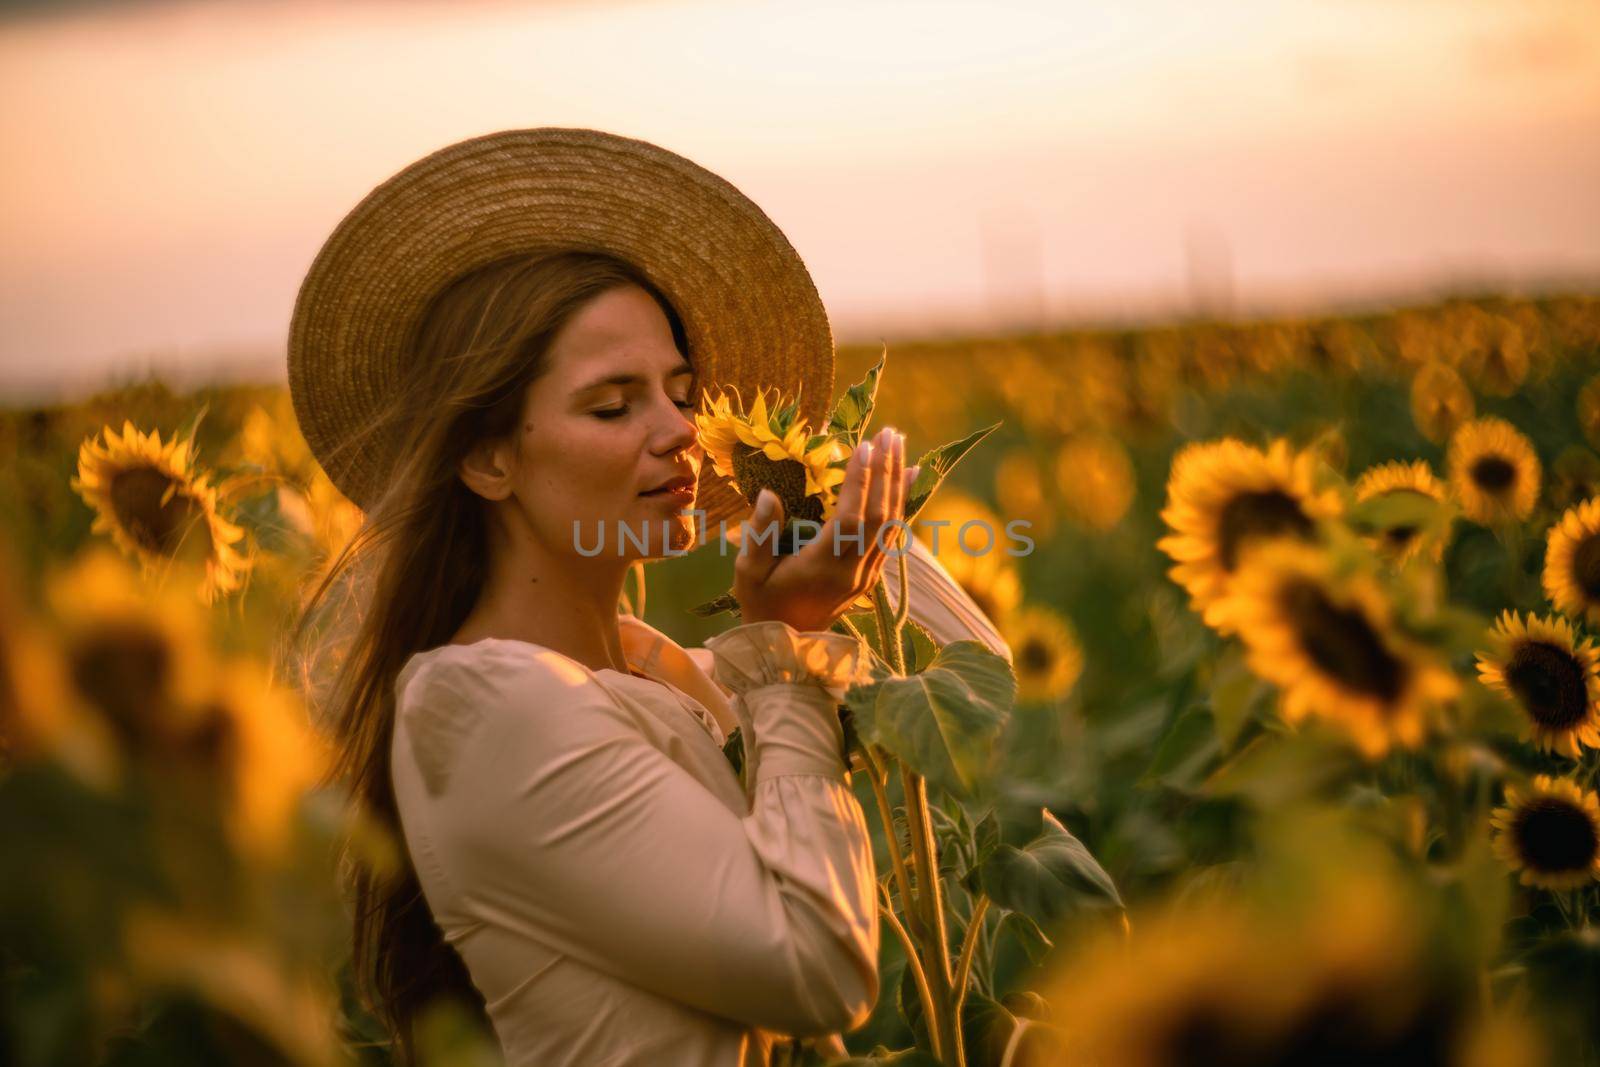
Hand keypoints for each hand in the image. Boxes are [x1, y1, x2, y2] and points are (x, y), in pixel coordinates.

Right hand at [733, 425, 917, 633]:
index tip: (864, 446)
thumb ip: (759, 534)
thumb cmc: (761, 603)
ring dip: (897, 481)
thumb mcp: (748, 573)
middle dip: (886, 472)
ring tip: (898, 443)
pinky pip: (893, 533)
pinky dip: (903, 502)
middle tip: (888, 433)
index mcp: (824, 568)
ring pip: (892, 523)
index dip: (859, 482)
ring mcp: (867, 574)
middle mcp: (854, 571)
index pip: (850, 518)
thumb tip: (769, 494)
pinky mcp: (872, 575)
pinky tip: (911, 476)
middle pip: (880, 516)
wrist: (786, 643)